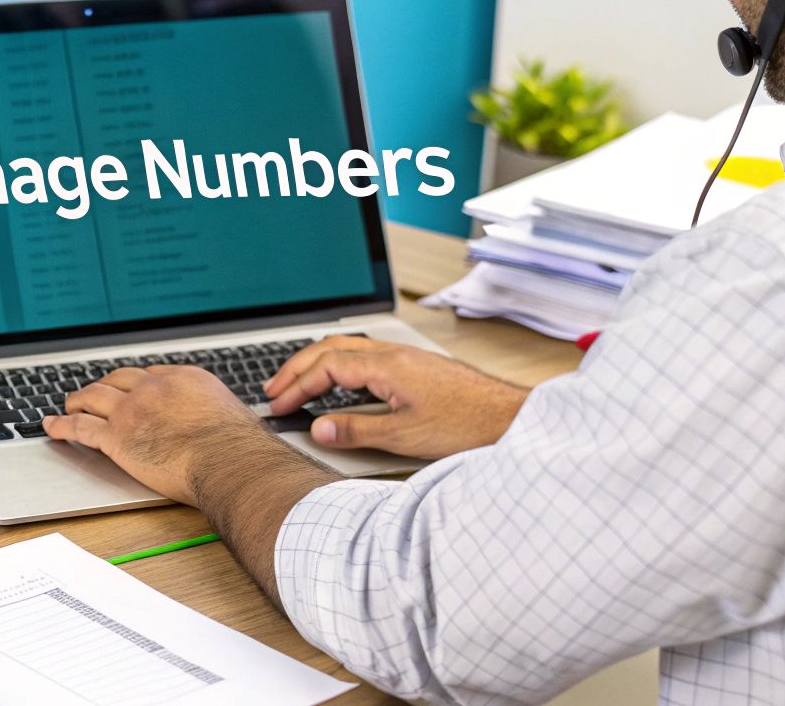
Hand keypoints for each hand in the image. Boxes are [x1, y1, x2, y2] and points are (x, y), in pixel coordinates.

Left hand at [43, 365, 281, 504]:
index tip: (131, 389)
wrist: (228, 461)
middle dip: (105, 386)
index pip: (150, 375)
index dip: (136, 383)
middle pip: (118, 379)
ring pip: (93, 397)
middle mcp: (153, 388)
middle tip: (96, 393)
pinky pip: (80, 426)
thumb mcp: (232, 416)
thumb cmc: (237, 448)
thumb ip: (214, 416)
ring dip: (78, 400)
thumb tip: (219, 429)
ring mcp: (131, 410)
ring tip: (70, 405)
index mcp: (183, 379)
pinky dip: (61, 425)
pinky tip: (52, 426)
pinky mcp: (116, 436)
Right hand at [263, 335, 527, 458]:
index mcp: (386, 365)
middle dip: (298, 367)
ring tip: (299, 382)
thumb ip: (357, 430)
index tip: (278, 404)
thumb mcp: (405, 435)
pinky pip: (366, 356)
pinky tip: (341, 383)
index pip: (326, 367)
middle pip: (331, 348)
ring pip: (349, 348)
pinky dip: (340, 365)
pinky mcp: (417, 367)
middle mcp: (394, 354)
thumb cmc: (467, 425)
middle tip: (274, 388)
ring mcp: (406, 357)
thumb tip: (318, 428)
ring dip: (318, 363)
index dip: (297, 385)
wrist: (510, 418)